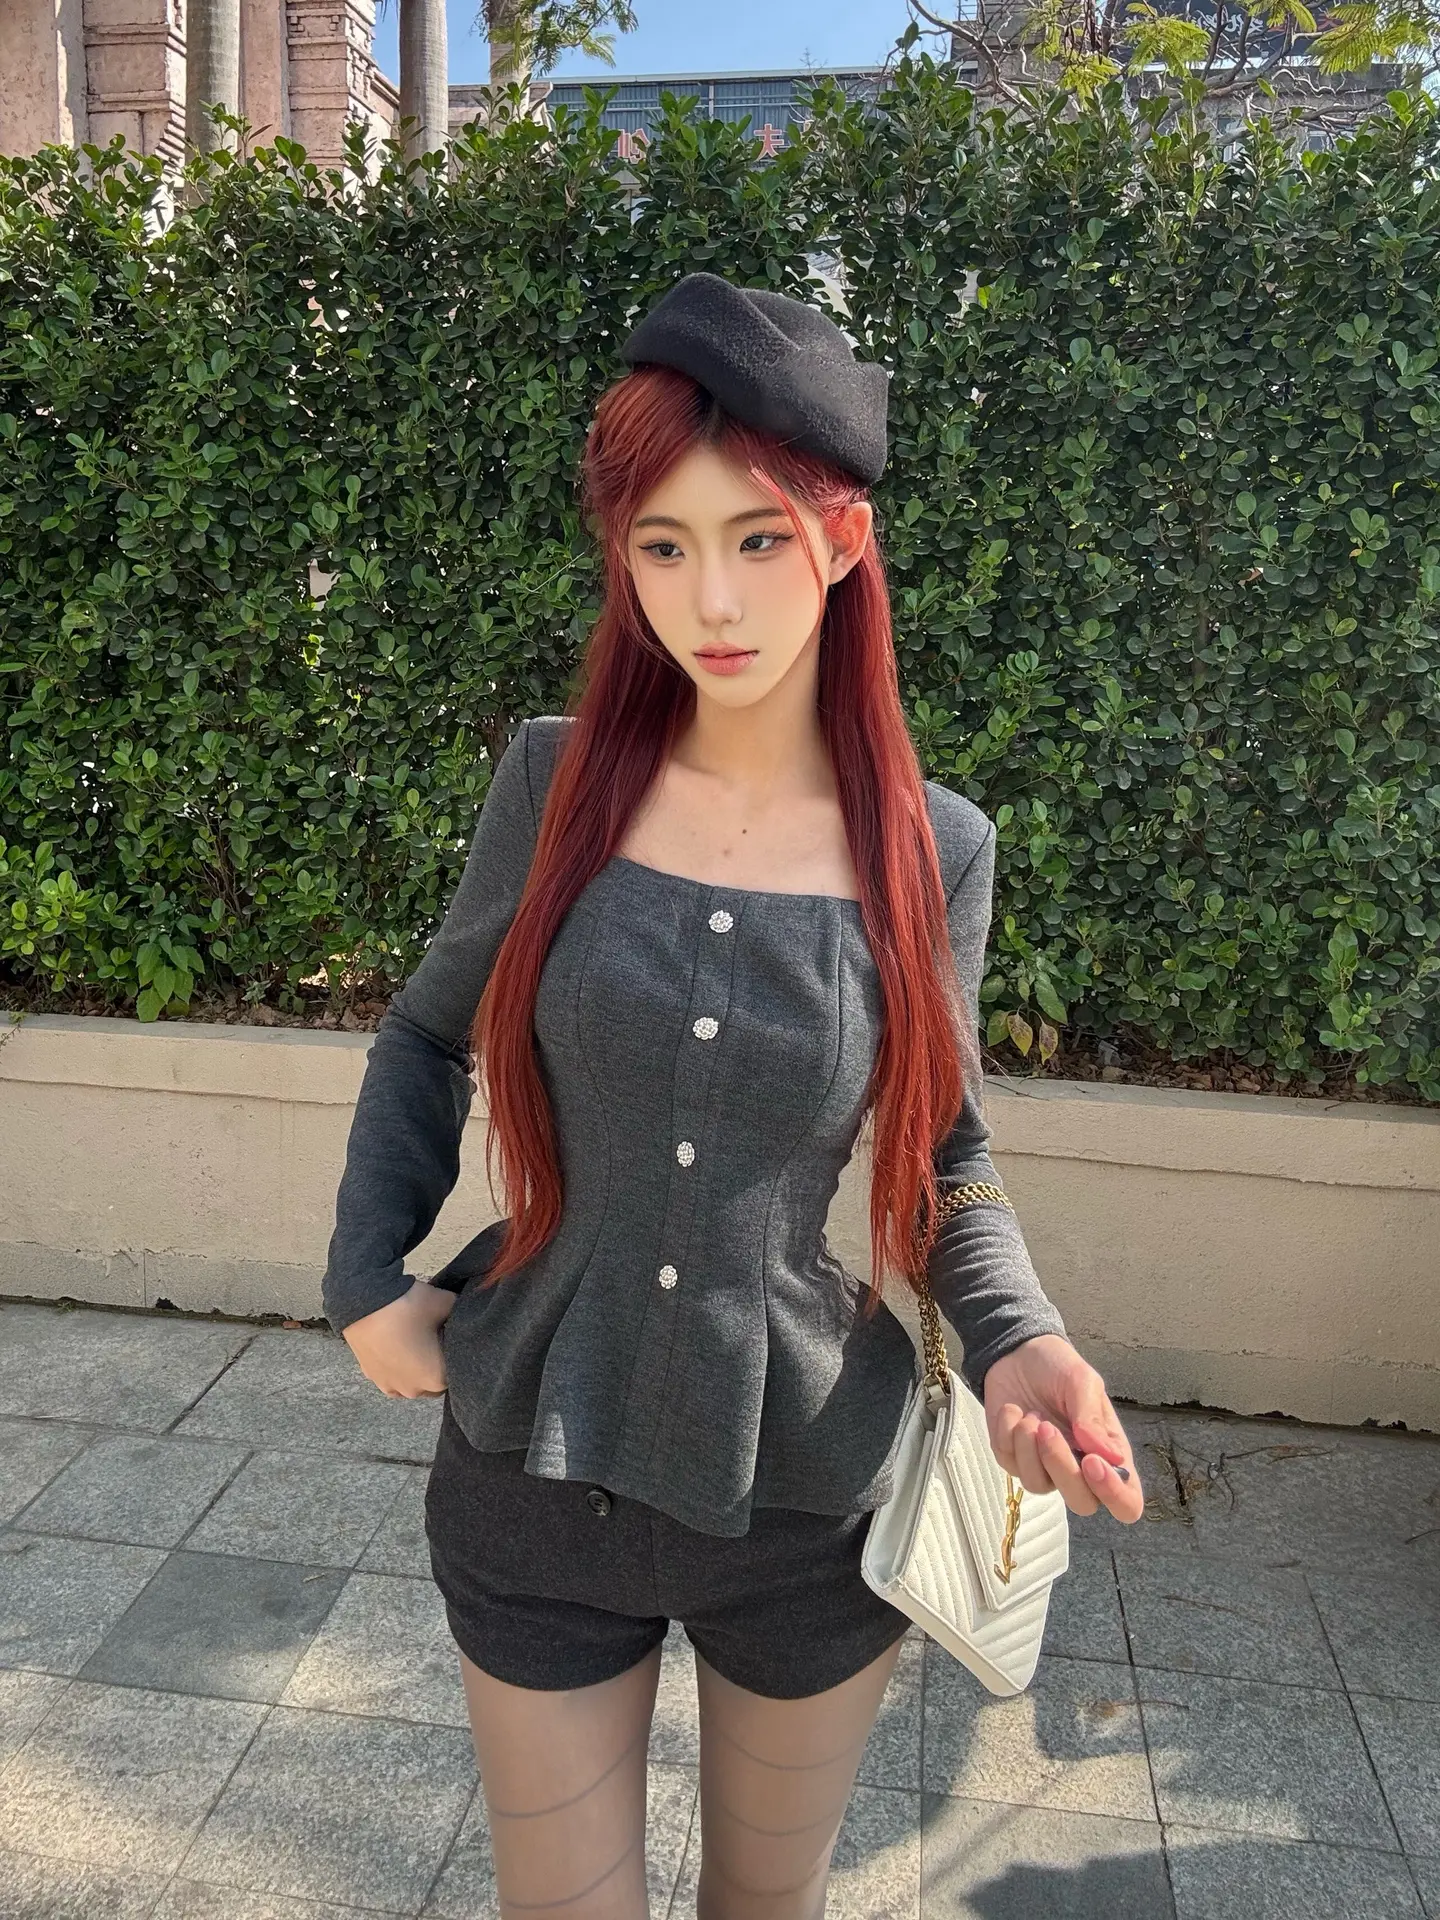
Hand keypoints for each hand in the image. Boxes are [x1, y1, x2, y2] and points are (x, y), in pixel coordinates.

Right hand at [342, 1278, 455, 1398]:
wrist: (364, 1301)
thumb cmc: (409, 1306)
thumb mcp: (446, 1302)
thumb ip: (462, 1312)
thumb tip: (465, 1312)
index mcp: (437, 1379)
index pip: (458, 1371)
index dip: (456, 1351)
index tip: (449, 1332)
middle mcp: (414, 1390)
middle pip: (436, 1380)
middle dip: (437, 1362)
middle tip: (433, 1335)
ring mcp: (390, 1386)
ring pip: (413, 1382)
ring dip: (417, 1367)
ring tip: (413, 1339)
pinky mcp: (371, 1376)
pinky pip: (393, 1376)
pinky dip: (397, 1365)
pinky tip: (397, 1343)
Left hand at [982, 1334, 1142, 1522]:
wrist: (1017, 1353)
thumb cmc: (1059, 1368)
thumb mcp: (1082, 1381)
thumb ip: (1092, 1418)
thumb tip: (1108, 1456)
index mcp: (1108, 1453)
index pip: (1126, 1501)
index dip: (1114, 1493)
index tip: (1091, 1461)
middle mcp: (1080, 1468)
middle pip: (1081, 1503)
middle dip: (1062, 1468)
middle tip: (1048, 1429)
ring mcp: (1045, 1467)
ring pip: (1038, 1486)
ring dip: (1029, 1448)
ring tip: (1030, 1414)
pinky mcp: (1014, 1459)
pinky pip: (1010, 1465)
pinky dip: (1008, 1435)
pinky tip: (1013, 1411)